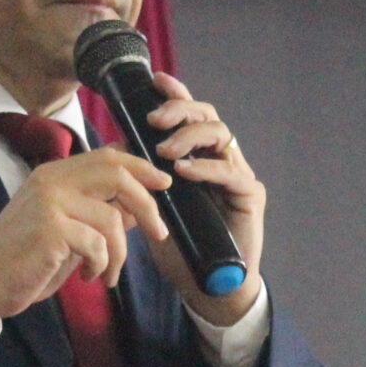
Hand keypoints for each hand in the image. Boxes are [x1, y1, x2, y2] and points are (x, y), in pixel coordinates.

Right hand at [0, 146, 173, 322]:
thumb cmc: (28, 259)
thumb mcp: (70, 233)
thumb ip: (100, 215)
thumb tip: (137, 209)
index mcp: (55, 174)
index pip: (108, 157)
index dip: (141, 167)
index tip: (164, 183)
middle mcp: (52, 181)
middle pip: (116, 175)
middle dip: (146, 204)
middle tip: (159, 234)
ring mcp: (50, 202)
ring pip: (111, 219)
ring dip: (119, 255)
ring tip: (107, 275)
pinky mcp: (50, 229)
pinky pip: (97, 245)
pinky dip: (100, 266)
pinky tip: (85, 277)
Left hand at [140, 71, 265, 321]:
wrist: (206, 285)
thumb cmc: (180, 246)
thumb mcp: (151, 205)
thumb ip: (139, 177)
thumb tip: (115, 145)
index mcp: (198, 156)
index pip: (189, 116)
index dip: (176, 95)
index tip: (156, 81)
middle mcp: (220, 159)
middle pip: (207, 116)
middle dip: (180, 111)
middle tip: (154, 120)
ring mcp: (238, 174)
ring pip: (221, 135)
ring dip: (190, 137)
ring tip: (165, 152)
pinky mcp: (251, 194)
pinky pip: (231, 172)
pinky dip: (207, 168)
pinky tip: (186, 171)